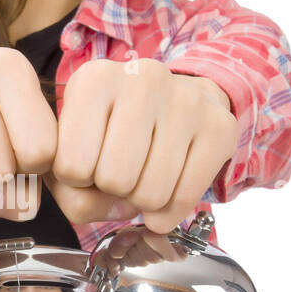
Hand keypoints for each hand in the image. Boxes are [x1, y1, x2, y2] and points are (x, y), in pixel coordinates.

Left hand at [43, 58, 238, 233]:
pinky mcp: (219, 126)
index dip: (77, 180)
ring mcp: (186, 100)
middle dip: (113, 190)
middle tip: (120, 170)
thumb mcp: (73, 152)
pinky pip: (185, 197)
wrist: (176, 101)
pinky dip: (170, 209)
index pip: (71, 167)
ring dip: (142, 200)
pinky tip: (168, 186)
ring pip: (150, 193)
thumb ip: (73, 195)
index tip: (88, 161)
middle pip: (114, 180)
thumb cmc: (114, 131)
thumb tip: (120, 211)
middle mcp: (142, 80)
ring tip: (143, 173)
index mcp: (94, 81)